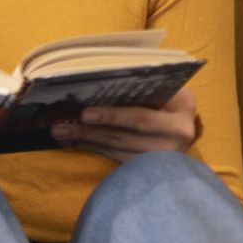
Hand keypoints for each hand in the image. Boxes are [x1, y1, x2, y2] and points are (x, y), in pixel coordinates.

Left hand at [53, 87, 199, 162]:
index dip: (114, 116)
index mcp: (183, 107)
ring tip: (59, 132)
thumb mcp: (163, 84)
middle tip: (61, 125)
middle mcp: (178, 134)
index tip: (85, 113)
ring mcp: (165, 153)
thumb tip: (95, 78)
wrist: (181, 120)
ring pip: (118, 148)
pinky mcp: (150, 164)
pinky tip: (71, 141)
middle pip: (126, 136)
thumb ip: (138, 82)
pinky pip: (116, 157)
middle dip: (90, 130)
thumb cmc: (167, 94)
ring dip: (86, 140)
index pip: (143, 116)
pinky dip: (92, 148)